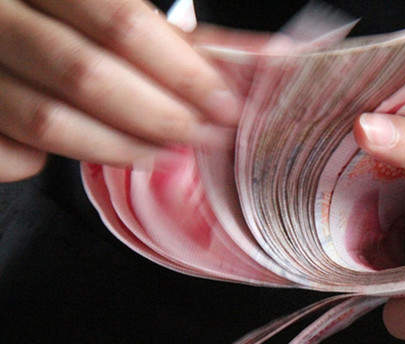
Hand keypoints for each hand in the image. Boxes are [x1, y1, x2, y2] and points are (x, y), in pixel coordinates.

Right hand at [0, 0, 244, 181]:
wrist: (0, 24)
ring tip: (162, 154)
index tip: (225, 106)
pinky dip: (50, 162)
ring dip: (120, 148)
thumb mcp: (113, 9)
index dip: (182, 72)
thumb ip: (184, 38)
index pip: (120, 23)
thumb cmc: (67, 19)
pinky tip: (87, 151)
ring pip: (47, 122)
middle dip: (159, 116)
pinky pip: (13, 154)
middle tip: (201, 136)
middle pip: (86, 75)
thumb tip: (273, 59)